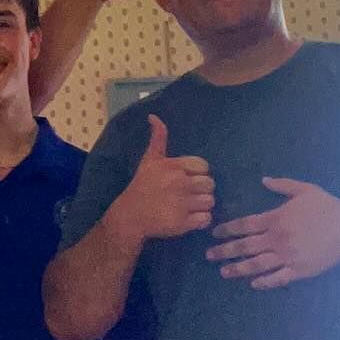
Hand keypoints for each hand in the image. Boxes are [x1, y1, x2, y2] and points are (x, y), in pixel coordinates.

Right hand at [112, 116, 213, 240]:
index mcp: (173, 167)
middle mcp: (179, 183)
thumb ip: (158, 138)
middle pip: (210, 184)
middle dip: (201, 190)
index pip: (204, 167)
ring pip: (210, 202)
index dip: (197, 174)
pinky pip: (207, 219)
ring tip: (189, 208)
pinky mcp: (183, 223)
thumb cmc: (142, 186)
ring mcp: (181, 204)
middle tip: (187, 195)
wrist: (129, 216)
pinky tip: (190, 219)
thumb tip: (154, 116)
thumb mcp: (149, 160)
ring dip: (202, 206)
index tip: (184, 181)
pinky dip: (201, 220)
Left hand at [205, 177, 339, 289]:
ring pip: (256, 264)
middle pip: (245, 246)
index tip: (215, 234)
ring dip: (238, 269)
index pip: (244, 225)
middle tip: (209, 255)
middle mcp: (277, 238)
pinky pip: (278, 278)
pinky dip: (264, 282)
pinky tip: (253, 284)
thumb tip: (264, 180)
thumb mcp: (304, 189)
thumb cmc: (327, 207)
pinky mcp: (299, 270)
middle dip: (225, 251)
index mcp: (275, 219)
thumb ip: (282, 185)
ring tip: (224, 272)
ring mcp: (287, 256)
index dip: (227, 230)